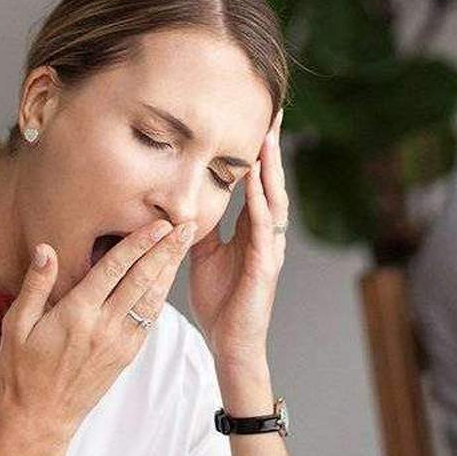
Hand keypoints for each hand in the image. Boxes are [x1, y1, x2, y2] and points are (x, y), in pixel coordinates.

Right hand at [0, 218, 194, 444]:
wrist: (42, 417)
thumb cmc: (23, 371)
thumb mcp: (16, 326)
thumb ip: (36, 286)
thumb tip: (47, 250)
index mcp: (77, 314)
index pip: (115, 270)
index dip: (139, 243)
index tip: (158, 224)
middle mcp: (104, 326)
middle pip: (143, 280)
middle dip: (166, 250)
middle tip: (186, 226)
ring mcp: (119, 342)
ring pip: (152, 299)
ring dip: (170, 270)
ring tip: (185, 245)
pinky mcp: (127, 355)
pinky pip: (148, 320)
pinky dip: (161, 296)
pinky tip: (168, 279)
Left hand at [189, 110, 286, 369]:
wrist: (230, 344)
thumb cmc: (220, 303)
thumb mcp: (202, 255)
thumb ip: (198, 227)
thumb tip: (182, 202)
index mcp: (251, 230)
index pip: (256, 182)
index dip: (257, 152)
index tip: (256, 119)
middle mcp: (266, 234)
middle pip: (271, 182)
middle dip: (271, 148)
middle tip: (273, 112)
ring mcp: (269, 249)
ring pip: (274, 199)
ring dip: (271, 169)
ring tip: (269, 138)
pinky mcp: (265, 267)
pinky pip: (263, 230)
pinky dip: (261, 205)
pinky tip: (257, 185)